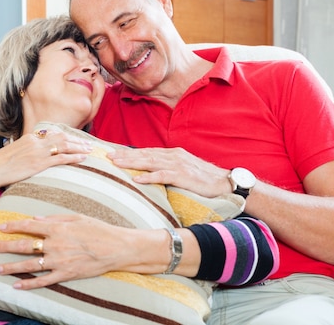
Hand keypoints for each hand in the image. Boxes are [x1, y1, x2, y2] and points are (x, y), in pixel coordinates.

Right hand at [0, 130, 92, 199]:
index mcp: (32, 137)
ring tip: (89, 150)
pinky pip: (60, 158)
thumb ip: (29, 148)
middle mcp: (37, 141)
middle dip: (78, 140)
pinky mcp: (39, 163)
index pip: (54, 133)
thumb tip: (36, 151)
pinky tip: (82, 159)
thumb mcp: (17, 150)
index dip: (68, 136)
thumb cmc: (2, 163)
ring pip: (64, 146)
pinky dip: (73, 157)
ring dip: (79, 148)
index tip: (78, 139)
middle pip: (62, 137)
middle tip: (89, 144)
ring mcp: (39, 152)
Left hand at [0, 214, 155, 288]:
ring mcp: (59, 261)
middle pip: (25, 246)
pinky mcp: (65, 274)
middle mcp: (55, 245)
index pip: (30, 227)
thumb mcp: (77, 217)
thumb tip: (36, 220)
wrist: (115, 248)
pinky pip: (43, 281)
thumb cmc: (98, 229)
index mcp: (57, 229)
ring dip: (12, 266)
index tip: (2, 227)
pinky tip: (17, 285)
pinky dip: (29, 284)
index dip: (14, 226)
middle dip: (6, 246)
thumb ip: (54, 219)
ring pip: (30, 265)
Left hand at [108, 147, 230, 197]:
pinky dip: (149, 177)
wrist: (225, 182)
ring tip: (117, 164)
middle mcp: (174, 156)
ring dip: (132, 163)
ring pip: (150, 162)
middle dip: (125, 155)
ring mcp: (178, 165)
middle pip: (145, 154)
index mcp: (172, 154)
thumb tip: (150, 172)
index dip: (129, 152)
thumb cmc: (203, 178)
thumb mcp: (183, 170)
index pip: (147, 151)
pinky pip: (163, 176)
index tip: (113, 153)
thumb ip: (167, 168)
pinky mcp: (184, 176)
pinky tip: (137, 179)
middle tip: (108, 156)